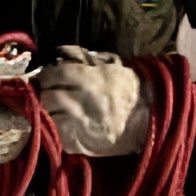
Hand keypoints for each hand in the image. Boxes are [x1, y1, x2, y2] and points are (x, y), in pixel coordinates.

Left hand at [35, 47, 150, 157]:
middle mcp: (80, 102)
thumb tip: (60, 52)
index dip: (48, 76)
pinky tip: (71, 125)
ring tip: (62, 110)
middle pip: (47, 96)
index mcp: (88, 79)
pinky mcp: (77, 144)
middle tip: (55, 94)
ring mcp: (77, 125)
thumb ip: (83, 57)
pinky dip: (60, 129)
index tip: (50, 78)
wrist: (148, 121)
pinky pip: (58, 134)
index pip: (51, 75)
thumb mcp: (110, 65)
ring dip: (52, 112)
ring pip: (49, 115)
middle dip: (48, 94)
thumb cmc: (129, 90)